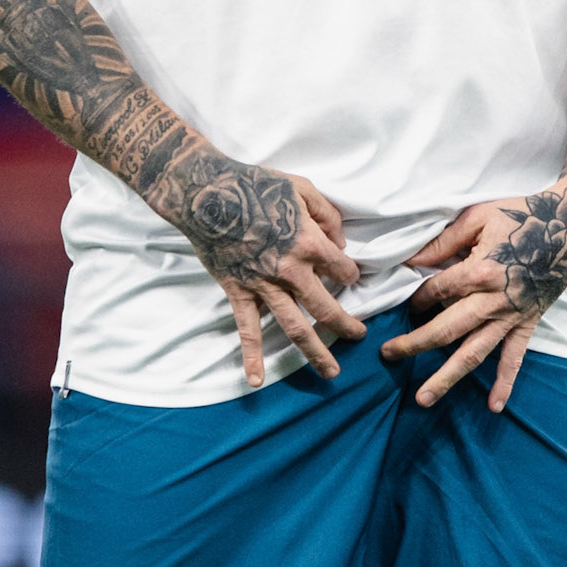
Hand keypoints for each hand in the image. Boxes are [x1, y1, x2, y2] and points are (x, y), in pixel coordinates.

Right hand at [176, 159, 363, 385]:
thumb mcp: (302, 187)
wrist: (207, 194)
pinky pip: (247, 330)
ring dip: (315, 352)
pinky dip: (251, 357)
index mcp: (310, 244)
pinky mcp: (239, 293)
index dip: (350, 273)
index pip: (343, 270)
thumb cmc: (256, 185)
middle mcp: (291, 272)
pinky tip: (256, 380)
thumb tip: (340, 240)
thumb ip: (328, 214)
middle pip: (326, 308)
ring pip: (295, 327)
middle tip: (359, 336)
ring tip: (331, 372)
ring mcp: (264, 286)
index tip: (349, 275)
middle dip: (347, 326)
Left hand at [380, 183, 566, 411]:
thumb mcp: (478, 217)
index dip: (416, 297)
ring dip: (447, 376)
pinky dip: (505, 383)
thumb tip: (411, 261)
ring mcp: (511, 316)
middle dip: (414, 345)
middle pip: (445, 330)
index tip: (405, 302)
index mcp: (479, 271)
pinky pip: (514, 358)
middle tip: (388, 355)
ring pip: (474, 352)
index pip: (435, 291)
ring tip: (424, 398)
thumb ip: (443, 242)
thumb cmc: (522, 215)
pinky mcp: (527, 323)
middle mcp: (493, 300)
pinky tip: (494, 406)